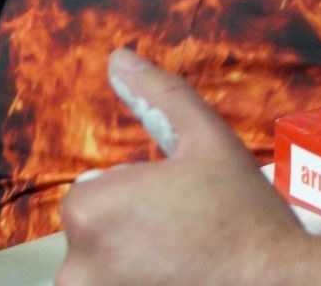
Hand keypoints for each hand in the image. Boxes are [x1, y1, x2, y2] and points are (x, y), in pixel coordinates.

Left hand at [57, 49, 307, 285]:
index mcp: (90, 210)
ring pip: (103, 271)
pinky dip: (143, 284)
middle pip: (96, 236)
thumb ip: (160, 96)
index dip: (140, 194)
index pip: (95, 191)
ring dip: (133, 265)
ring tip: (186, 263)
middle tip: (188, 237)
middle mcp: (77, 267)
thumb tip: (117, 58)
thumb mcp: (208, 140)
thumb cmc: (243, 216)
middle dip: (132, 233)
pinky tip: (180, 280)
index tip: (182, 208)